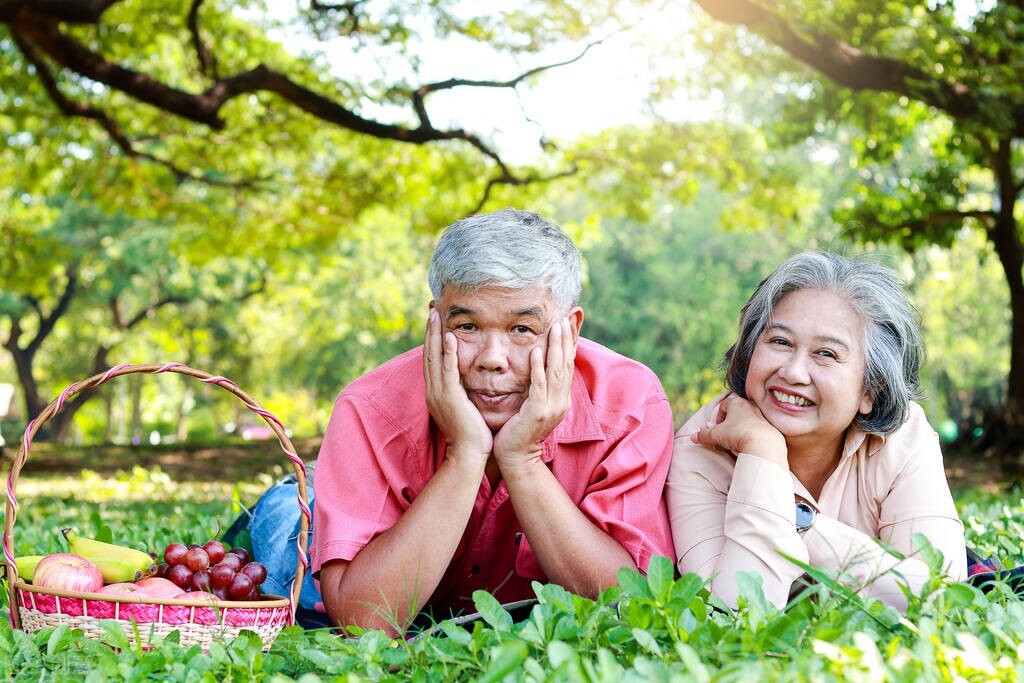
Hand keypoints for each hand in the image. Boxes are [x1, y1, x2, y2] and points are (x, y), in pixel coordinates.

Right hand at [423, 308, 491, 466]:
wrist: (469, 455)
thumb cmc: (472, 433)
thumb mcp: (464, 406)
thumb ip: (462, 390)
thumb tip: (467, 378)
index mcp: (436, 392)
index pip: (432, 359)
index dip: (432, 338)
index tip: (435, 318)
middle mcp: (433, 390)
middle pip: (428, 353)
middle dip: (429, 330)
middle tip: (431, 307)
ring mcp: (439, 394)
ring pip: (433, 358)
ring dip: (434, 334)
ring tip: (435, 314)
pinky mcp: (450, 398)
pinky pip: (448, 371)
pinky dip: (447, 353)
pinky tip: (449, 337)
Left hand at [493, 317, 575, 471]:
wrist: (516, 457)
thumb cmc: (519, 430)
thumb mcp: (534, 405)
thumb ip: (539, 387)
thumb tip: (539, 366)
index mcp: (561, 399)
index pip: (567, 366)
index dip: (569, 344)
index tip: (568, 324)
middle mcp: (561, 401)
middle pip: (566, 364)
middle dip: (565, 340)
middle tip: (564, 318)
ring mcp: (551, 408)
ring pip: (556, 371)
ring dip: (556, 347)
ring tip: (555, 327)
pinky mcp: (536, 413)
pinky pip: (539, 386)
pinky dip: (539, 368)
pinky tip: (536, 351)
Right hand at [689, 393, 787, 466]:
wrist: (764, 444)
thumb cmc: (738, 434)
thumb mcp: (716, 435)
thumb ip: (704, 434)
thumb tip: (693, 437)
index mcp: (736, 402)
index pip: (723, 405)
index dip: (717, 418)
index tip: (717, 429)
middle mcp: (749, 405)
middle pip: (735, 412)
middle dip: (729, 423)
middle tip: (726, 435)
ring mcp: (761, 415)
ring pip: (747, 419)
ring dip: (740, 428)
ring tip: (737, 440)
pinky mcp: (769, 425)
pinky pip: (757, 428)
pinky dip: (752, 434)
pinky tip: (749, 443)